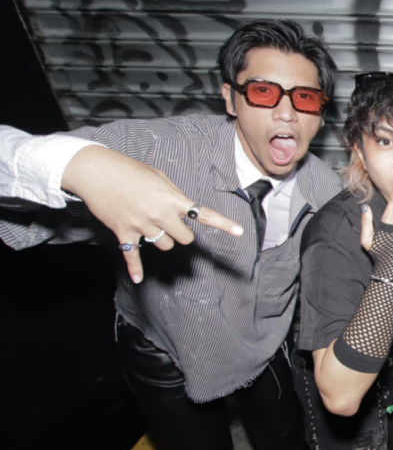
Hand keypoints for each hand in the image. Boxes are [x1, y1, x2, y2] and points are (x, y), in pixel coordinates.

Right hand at [61, 146, 242, 283]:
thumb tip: (181, 209)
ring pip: (163, 245)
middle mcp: (159, 214)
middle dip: (182, 234)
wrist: (97, 172)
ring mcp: (142, 225)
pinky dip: (135, 268)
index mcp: (172, 199)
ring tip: (149, 224)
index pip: (202, 213)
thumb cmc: (129, 170)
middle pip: (184, 238)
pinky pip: (132, 255)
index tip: (239, 231)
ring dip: (162, 240)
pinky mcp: (124, 232)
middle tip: (172, 224)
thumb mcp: (158, 176)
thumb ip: (173, 194)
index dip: (222, 223)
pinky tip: (138, 279)